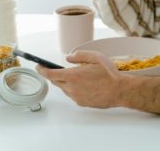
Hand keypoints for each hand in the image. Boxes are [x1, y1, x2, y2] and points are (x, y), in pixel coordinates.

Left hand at [37, 50, 159, 114]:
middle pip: (56, 82)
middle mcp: (72, 88)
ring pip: (65, 89)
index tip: (39, 67)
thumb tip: (68, 58)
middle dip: (55, 75)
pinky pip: (73, 94)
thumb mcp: (95, 57)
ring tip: (78, 76)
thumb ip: (79, 55)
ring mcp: (76, 97)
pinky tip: (85, 84)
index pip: (51, 74)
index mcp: (74, 76)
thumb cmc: (109, 74)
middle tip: (59, 69)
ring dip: (66, 82)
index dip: (42, 70)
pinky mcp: (82, 103)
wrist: (120, 90)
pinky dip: (74, 88)